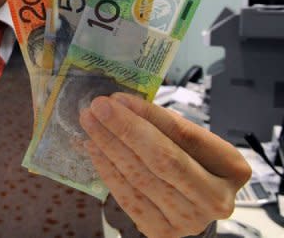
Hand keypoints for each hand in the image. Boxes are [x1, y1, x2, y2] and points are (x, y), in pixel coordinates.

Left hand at [80, 93, 250, 237]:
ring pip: (141, 178)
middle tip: (98, 107)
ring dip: (109, 146)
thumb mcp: (189, 140)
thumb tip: (119, 103)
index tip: (119, 98)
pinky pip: (128, 197)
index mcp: (231, 167)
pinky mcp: (161, 231)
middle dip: (125, 129)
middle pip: (163, 159)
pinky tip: (94, 148)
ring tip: (90, 123)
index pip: (186, 136)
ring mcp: (189, 220)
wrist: (195, 205)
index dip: (148, 116)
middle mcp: (216, 199)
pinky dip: (107, 169)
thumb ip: (161, 124)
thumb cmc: (193, 165)